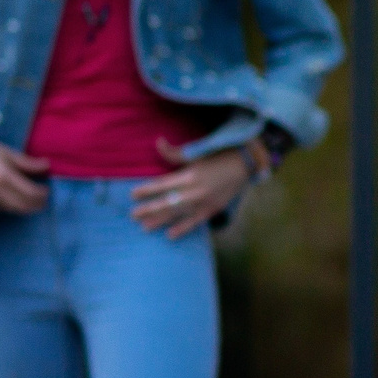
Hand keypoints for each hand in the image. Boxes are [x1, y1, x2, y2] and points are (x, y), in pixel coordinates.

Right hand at [0, 132, 49, 212]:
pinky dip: (12, 205)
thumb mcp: (6, 152)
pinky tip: (16, 197)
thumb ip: (27, 163)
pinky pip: (2, 208)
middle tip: (44, 199)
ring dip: (26, 206)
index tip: (47, 190)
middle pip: (24, 206)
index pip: (30, 194)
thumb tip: (48, 166)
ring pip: (14, 209)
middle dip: (37, 204)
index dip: (42, 195)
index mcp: (3, 175)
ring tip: (32, 198)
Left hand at [130, 139, 252, 237]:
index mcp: (189, 175)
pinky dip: (182, 229)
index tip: (133, 195)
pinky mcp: (211, 209)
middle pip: (166, 202)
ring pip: (177, 214)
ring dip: (160, 221)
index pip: (162, 185)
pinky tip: (169, 235)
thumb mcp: (196, 153)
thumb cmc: (218, 156)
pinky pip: (194, 222)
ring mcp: (203, 203)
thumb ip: (174, 153)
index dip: (146, 190)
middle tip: (133, 215)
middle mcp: (194, 191)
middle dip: (148, 209)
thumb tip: (157, 142)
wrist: (244, 165)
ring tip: (144, 227)